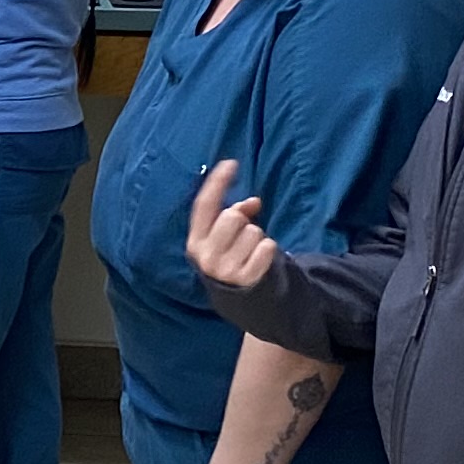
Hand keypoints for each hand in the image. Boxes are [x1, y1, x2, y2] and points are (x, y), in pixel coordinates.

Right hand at [187, 161, 278, 291]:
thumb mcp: (223, 238)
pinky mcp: (246, 278)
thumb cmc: (231, 259)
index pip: (204, 205)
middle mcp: (205, 255)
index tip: (231, 163)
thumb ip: (233, 214)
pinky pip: (267, 247)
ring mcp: (225, 269)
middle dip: (243, 220)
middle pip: (232, 217)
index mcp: (195, 241)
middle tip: (244, 234)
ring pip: (252, 231)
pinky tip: (260, 260)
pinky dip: (268, 249)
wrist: (240, 300)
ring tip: (251, 252)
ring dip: (257, 238)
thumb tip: (254, 202)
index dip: (217, 182)